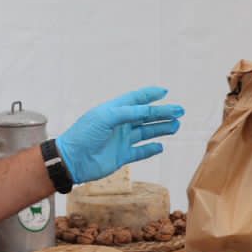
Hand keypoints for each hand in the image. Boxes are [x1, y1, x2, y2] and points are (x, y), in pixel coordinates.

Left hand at [55, 87, 183, 183]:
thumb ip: (129, 113)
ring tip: (175, 126)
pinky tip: (161, 146)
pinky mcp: (122, 156)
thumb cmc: (84, 134)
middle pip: (145, 116)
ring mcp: (121, 140)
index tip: (165, 91)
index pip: (136, 99)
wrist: (72, 159)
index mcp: (114, 110)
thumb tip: (149, 109)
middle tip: (180, 112)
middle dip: (163, 113)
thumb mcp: (106, 117)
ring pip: (146, 132)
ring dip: (161, 128)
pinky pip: (140, 152)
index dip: (150, 94)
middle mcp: (119, 124)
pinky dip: (151, 149)